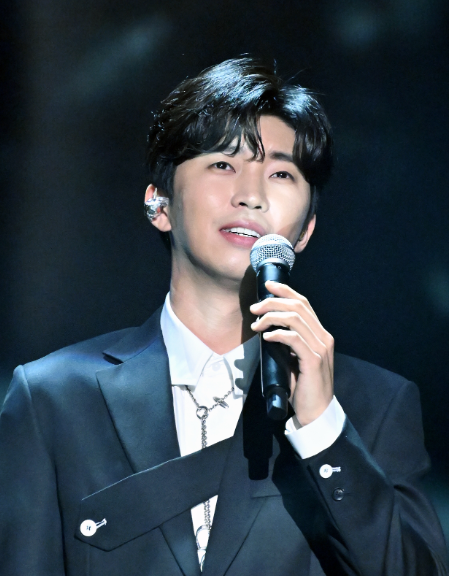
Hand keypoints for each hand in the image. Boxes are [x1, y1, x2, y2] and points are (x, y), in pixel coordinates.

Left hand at [250, 281, 333, 425]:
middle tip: (254, 308)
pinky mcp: (314, 360)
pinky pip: (294, 339)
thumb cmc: (302, 386)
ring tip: (255, 325)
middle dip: (273, 302)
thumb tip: (265, 329)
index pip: (304, 304)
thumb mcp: (294, 359)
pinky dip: (278, 334)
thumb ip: (286, 343)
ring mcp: (321, 348)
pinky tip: (266, 338)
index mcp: (320, 334)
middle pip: (298, 307)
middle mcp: (323, 337)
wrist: (316, 412)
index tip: (268, 286)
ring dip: (271, 317)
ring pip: (295, 319)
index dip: (286, 291)